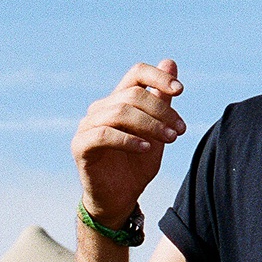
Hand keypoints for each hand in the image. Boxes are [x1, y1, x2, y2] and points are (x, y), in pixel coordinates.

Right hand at [71, 59, 185, 227]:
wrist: (119, 200)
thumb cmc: (136, 165)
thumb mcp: (157, 131)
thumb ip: (162, 99)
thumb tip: (170, 62)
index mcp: (119, 100)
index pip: (136, 74)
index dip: (158, 77)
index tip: (180, 91)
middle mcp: (101, 108)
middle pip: (133, 95)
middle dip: (162, 111)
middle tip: (179, 130)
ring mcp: (88, 126)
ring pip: (120, 112)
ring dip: (150, 124)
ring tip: (169, 139)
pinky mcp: (81, 146)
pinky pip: (103, 135)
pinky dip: (128, 140)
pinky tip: (146, 149)